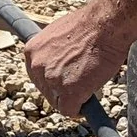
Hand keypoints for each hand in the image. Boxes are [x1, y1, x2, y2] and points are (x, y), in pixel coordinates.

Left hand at [21, 0, 135, 119]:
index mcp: (32, 51)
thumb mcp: (59, 34)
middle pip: (46, 90)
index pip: (38, 75)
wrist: (105, 25)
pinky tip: (88, 100)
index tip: (65, 78)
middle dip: (62, 90)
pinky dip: (80, 109)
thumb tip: (59, 63)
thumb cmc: (89, 26)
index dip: (54, 78)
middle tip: (80, 83)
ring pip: (58, 102)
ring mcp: (52, 81)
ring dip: (72, 98)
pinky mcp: (68, 93)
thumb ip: (53, 51)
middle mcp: (37, 67)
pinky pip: (70, 111)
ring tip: (88, 85)